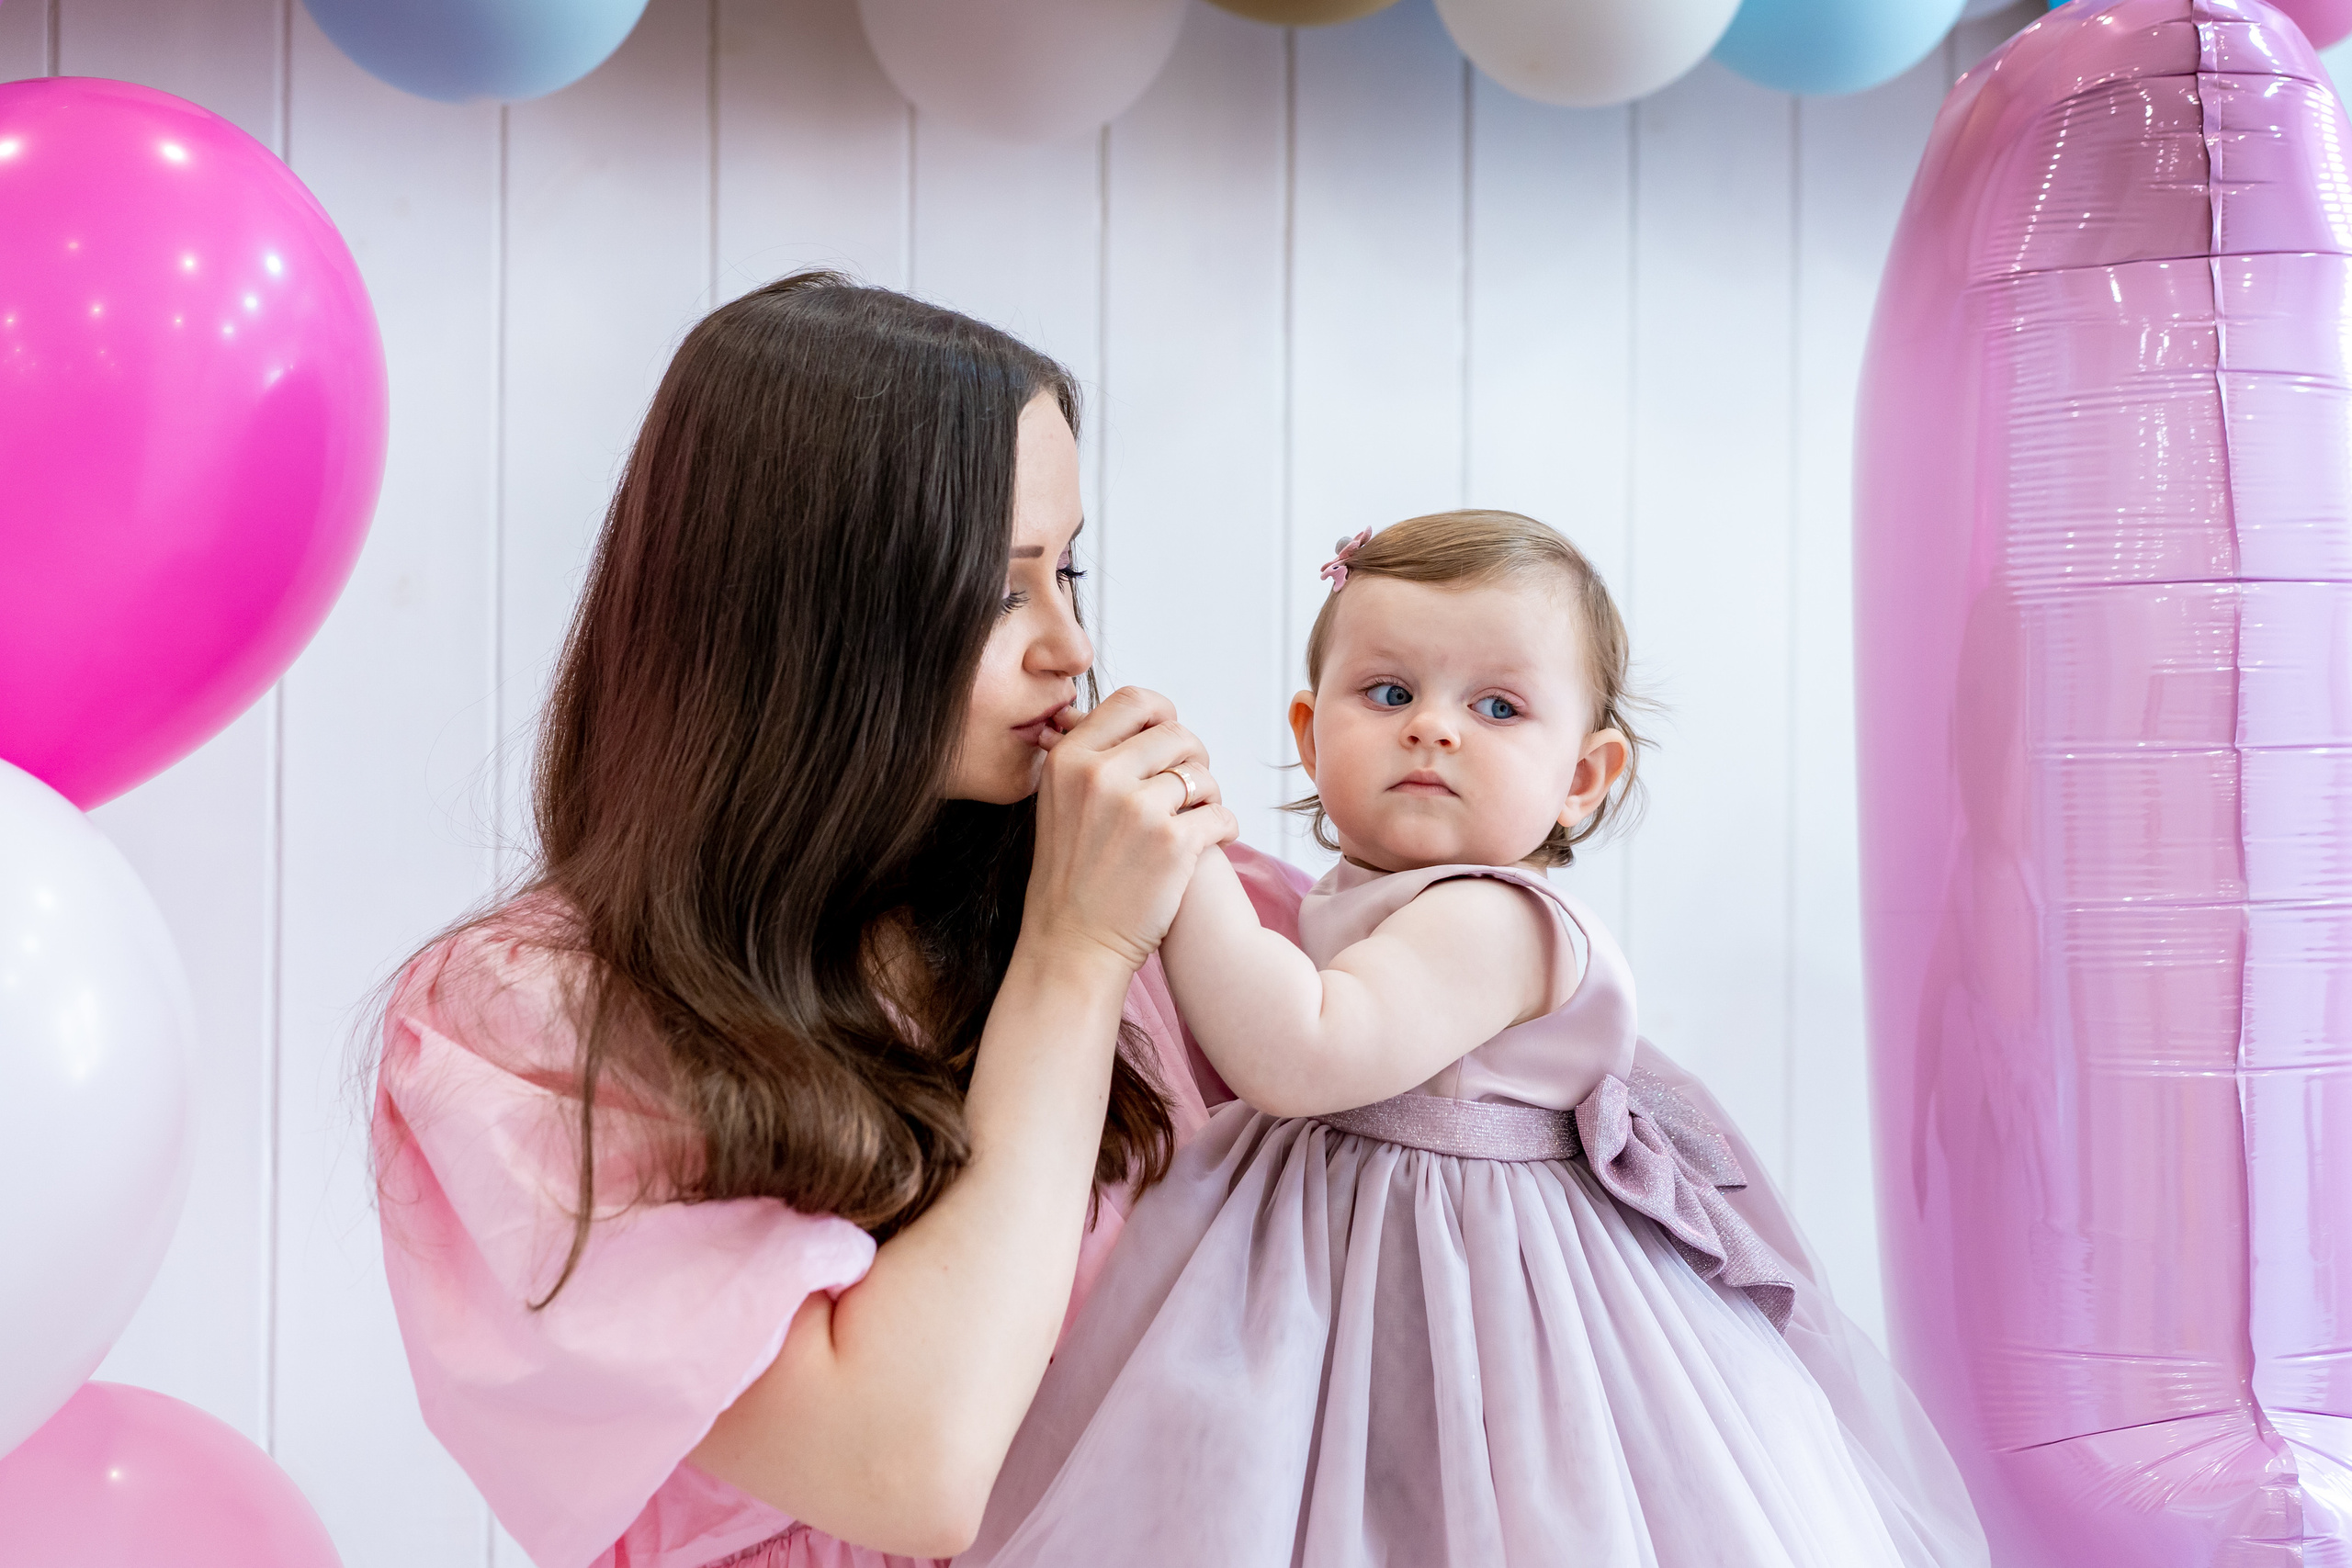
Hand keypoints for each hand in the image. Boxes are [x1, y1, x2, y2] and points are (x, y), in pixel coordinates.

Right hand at [1024, 687, 1239, 973]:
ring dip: (1210, 796)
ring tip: (1197, 820)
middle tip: (1190, 791)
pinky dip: (1224, 829)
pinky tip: (1210, 844)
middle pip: (1177, 734)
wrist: (1073, 944)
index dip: (1162, 716)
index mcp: (1070, 758)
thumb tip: (1132, 713)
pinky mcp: (1174, 843)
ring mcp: (1138, 808)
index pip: (1134, 701)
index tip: (1169, 742)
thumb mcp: (1058, 801)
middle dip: (1192, 760)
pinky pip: (1222, 814)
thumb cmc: (1072, 875)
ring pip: (1203, 775)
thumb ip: (1090, 755)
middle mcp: (1101, 775)